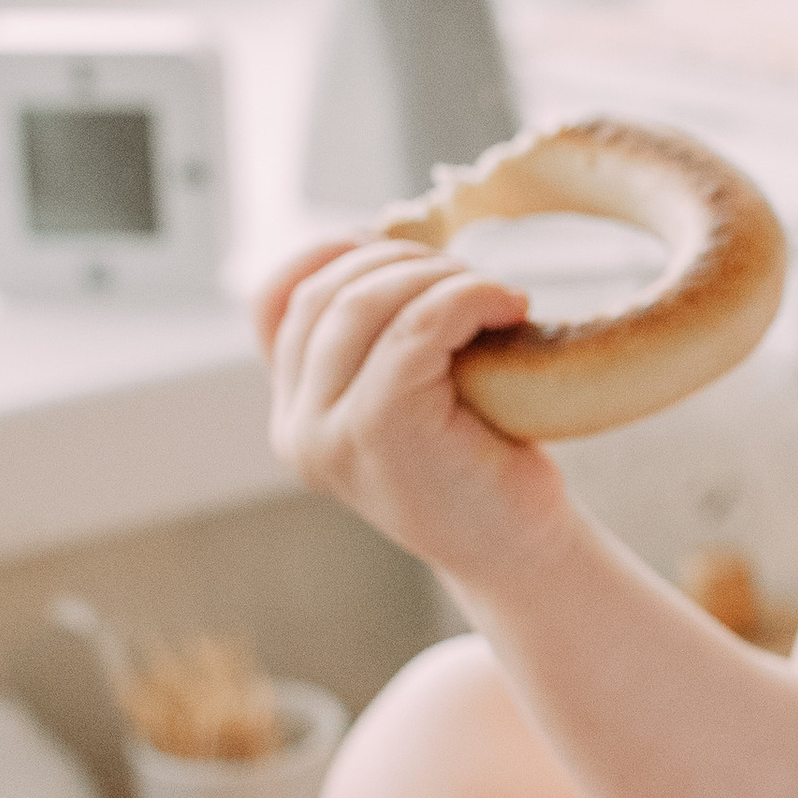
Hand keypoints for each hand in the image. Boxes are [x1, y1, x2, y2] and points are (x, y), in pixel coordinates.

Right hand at [259, 235, 570, 584]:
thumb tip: (375, 244)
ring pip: (365, 303)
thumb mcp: (411, 397)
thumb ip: (375, 345)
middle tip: (473, 280)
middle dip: (402, 262)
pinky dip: (468, 299)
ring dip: (439, 277)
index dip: (329, 253)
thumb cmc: (482, 467)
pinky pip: (417, 327)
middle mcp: (297, 428)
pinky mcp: (381, 429)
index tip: (399, 247)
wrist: (523, 553)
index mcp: (297, 415)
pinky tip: (511, 308)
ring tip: (496, 297)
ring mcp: (330, 432)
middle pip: (326, 293)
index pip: (274, 303)